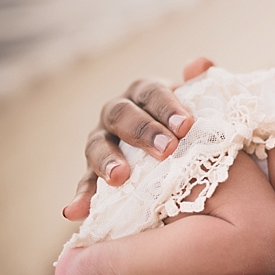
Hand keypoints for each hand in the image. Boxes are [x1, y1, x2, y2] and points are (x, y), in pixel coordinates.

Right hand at [63, 60, 211, 220]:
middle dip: (144, 132)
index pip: (153, 94)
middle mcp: (118, 110)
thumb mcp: (196, 99)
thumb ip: (200, 82)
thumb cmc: (184, 120)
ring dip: (107, 161)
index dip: (168, 108)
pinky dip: (80, 196)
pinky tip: (75, 211)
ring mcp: (101, 138)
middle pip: (124, 115)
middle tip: (166, 150)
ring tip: (119, 178)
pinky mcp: (92, 169)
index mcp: (144, 91)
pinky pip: (83, 182)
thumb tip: (199, 62)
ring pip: (96, 145)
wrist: (170, 143)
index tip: (186, 126)